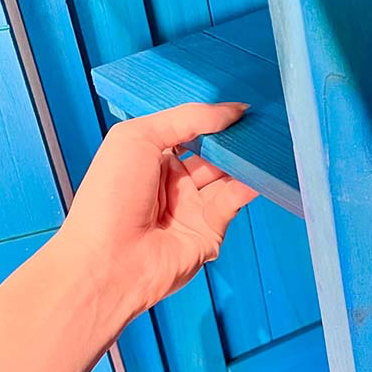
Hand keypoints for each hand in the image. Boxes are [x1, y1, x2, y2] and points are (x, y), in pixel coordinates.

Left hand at [57, 102, 257, 319]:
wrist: (107, 262)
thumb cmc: (108, 199)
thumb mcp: (137, 137)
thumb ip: (187, 118)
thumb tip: (231, 111)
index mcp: (150, 157)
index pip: (190, 131)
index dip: (213, 119)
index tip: (238, 109)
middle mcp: (173, 182)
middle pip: (214, 153)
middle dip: (234, 138)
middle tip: (257, 123)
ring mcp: (193, 206)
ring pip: (229, 175)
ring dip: (246, 159)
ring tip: (263, 142)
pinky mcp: (211, 230)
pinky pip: (236, 200)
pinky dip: (251, 184)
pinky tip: (261, 169)